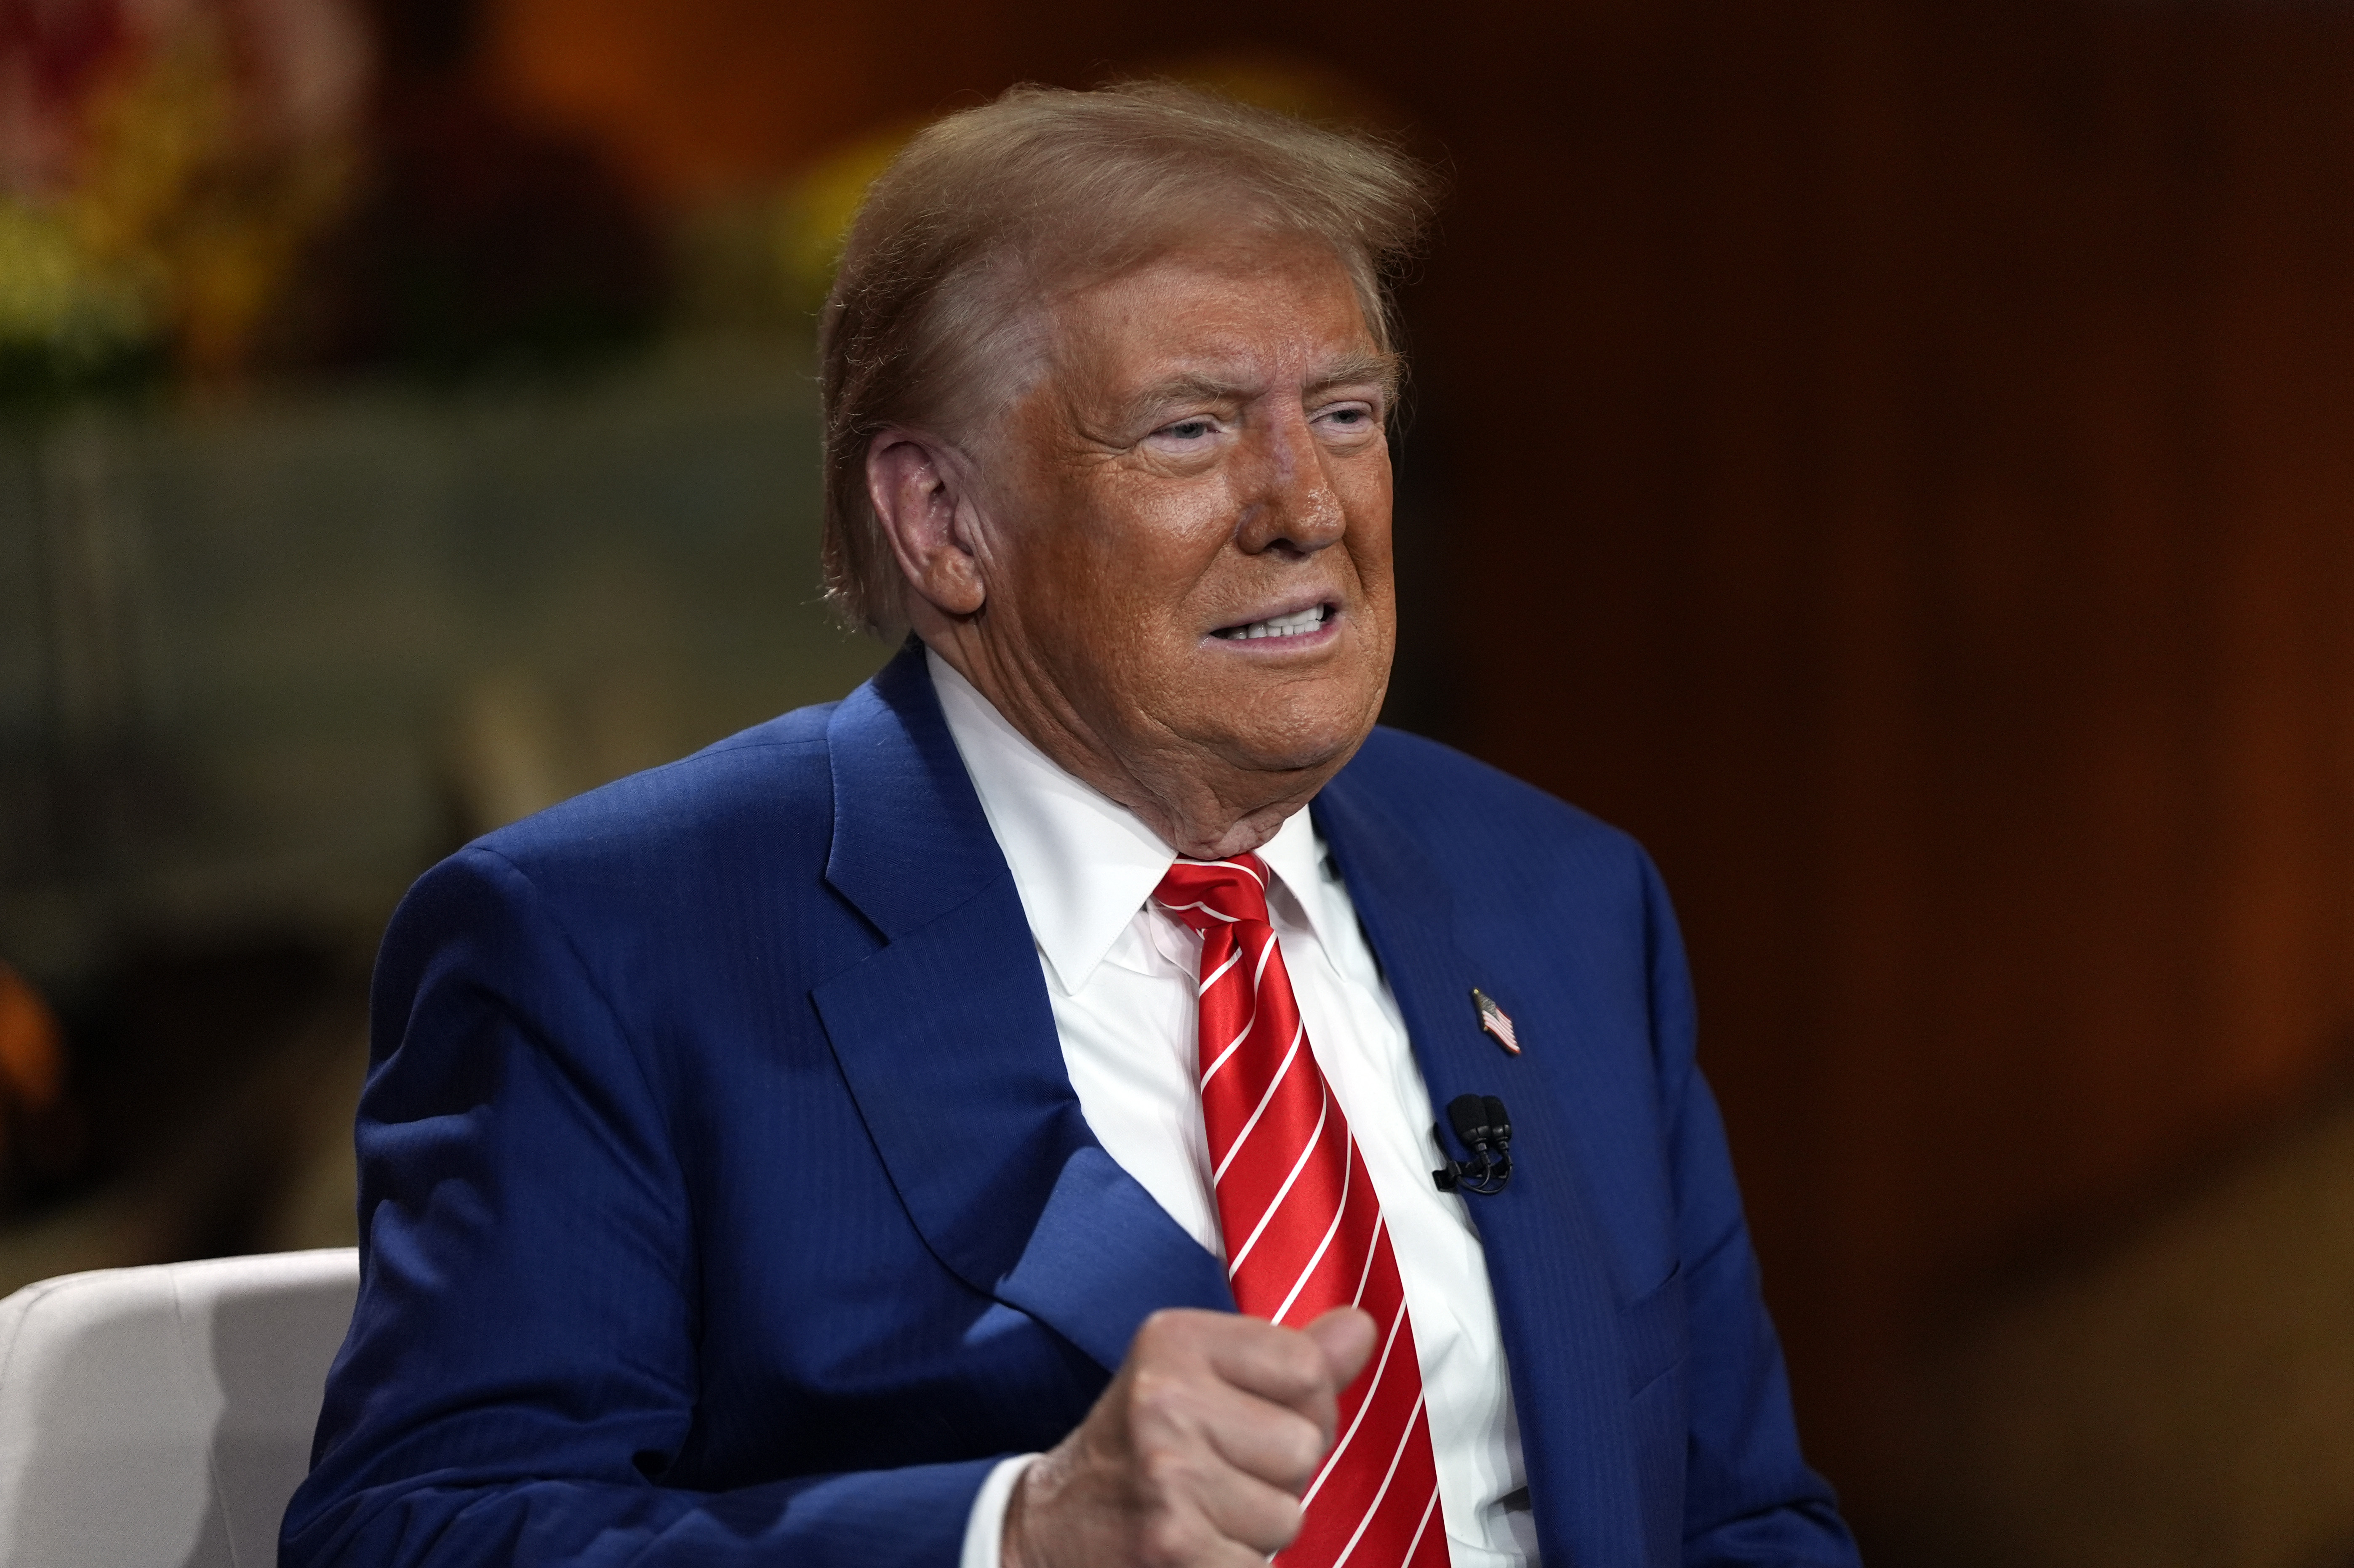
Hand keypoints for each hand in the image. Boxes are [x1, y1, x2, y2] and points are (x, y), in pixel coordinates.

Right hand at [1003, 1305, 1375, 1567]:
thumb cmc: (1140, 1448)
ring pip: (1289, 1514)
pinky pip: (1260, 1565)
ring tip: (1204, 1514)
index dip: (1300, 1407)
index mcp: (1175, 1340)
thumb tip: (1363, 1329)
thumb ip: (1290, 1358)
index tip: (1248, 1421)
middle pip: (1304, 1446)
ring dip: (1256, 1528)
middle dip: (1276, 1474)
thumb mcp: (1200, 1378)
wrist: (1048, 1526)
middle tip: (1218, 1475)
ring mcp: (1167, 1476)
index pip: (1307, 1370)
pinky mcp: (1173, 1547)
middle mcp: (1165, 1400)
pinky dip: (1234, 1567)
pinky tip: (1195, 1548)